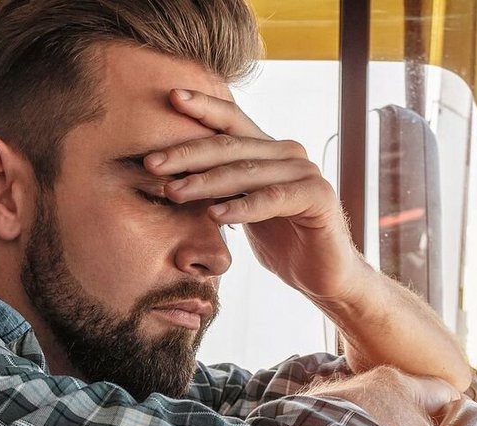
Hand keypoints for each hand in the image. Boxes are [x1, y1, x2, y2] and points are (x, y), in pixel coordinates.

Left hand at [144, 89, 364, 303]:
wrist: (323, 276)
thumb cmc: (281, 242)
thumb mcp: (242, 209)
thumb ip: (219, 187)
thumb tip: (170, 174)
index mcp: (269, 151)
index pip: (232, 122)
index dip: (203, 107)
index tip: (171, 98)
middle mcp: (288, 154)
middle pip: (232, 146)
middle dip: (189, 154)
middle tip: (153, 163)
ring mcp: (306, 173)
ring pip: (247, 171)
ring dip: (206, 182)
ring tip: (174, 192)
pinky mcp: (318, 196)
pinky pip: (273, 198)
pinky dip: (242, 206)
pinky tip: (215, 214)